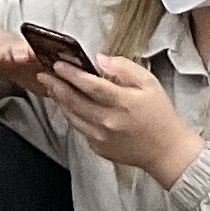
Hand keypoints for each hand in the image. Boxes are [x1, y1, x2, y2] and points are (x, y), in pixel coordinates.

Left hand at [41, 53, 202, 188]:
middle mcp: (108, 121)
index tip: (58, 64)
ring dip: (59, 100)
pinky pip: (80, 128)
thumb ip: (124, 68)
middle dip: (56, 85)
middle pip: (74, 100)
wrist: (166, 151)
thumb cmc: (160, 115)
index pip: (90, 85)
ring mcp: (101, 136)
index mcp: (123, 102)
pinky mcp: (98, 147)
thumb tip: (100, 59)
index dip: (71, 73)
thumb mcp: (150, 83)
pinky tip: (69, 105)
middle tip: (44, 74)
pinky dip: (72, 115)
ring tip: (51, 87)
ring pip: (72, 115)